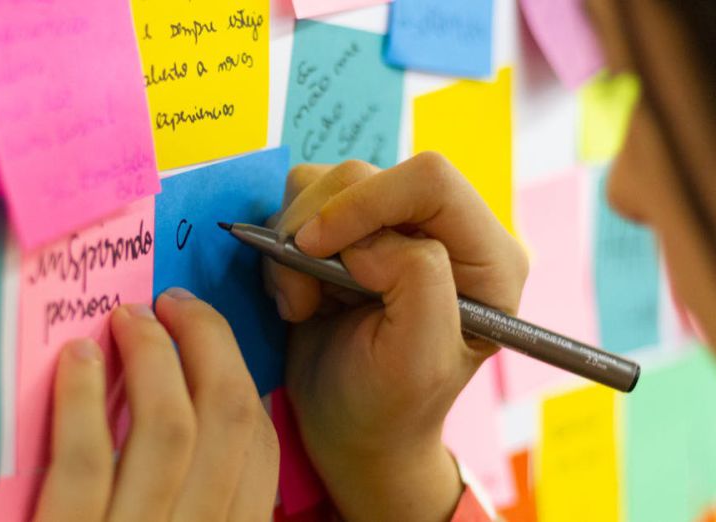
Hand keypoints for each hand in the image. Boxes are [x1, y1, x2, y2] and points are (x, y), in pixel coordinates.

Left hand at [33, 288, 278, 521]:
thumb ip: (189, 494)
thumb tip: (187, 406)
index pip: (260, 449)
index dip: (239, 378)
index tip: (206, 337)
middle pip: (226, 421)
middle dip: (206, 342)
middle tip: (172, 304)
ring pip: (167, 431)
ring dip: (151, 356)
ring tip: (127, 317)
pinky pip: (86, 463)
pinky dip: (82, 400)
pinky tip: (76, 359)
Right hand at [266, 154, 527, 521]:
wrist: (350, 429)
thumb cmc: (389, 406)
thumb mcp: (417, 359)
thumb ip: (415, 282)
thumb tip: (369, 241)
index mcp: (487, 257)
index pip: (430, 180)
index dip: (364, 202)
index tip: (314, 248)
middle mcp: (444, 230)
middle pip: (366, 174)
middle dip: (318, 227)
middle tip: (302, 293)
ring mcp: (391, 227)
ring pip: (325, 183)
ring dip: (294, 241)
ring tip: (301, 302)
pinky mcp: (349, 232)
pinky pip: (299, 203)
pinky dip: (282, 247)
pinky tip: (299, 295)